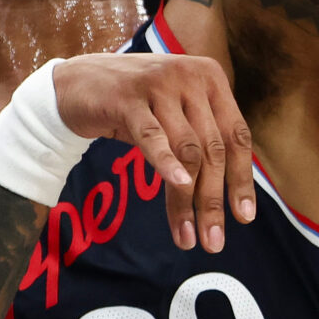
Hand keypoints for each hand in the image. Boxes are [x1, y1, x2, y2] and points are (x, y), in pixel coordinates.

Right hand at [53, 54, 256, 253]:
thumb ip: (200, 140)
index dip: (241, 179)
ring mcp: (159, 84)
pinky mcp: (128, 98)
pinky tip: (179, 187)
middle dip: (213, 201)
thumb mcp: (174, 114)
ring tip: (187, 237)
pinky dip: (166, 164)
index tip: (243, 218)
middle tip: (213, 241)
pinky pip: (152, 137)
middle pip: (212, 149)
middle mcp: (190, 77)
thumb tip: (225, 197)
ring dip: (187, 200)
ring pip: (186, 151)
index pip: (236, 136)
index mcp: (211, 78)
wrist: (75, 83)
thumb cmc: (133, 105)